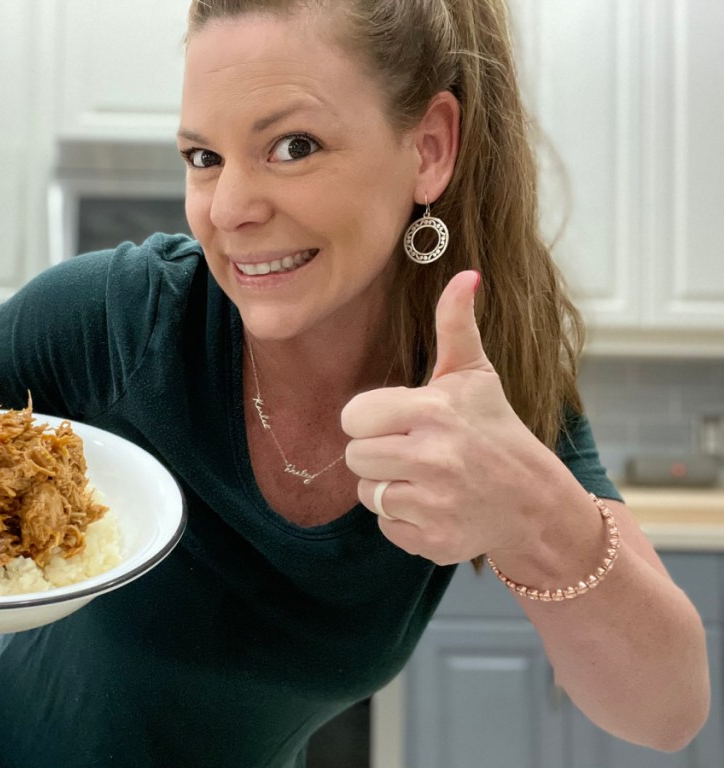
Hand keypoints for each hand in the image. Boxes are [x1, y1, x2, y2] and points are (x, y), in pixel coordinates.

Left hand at [341, 270, 556, 564]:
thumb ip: (456, 326)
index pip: (352, 417)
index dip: (369, 419)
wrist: (535, 501)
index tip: (396, 421)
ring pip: (368, 494)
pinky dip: (405, 520)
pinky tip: (435, 505)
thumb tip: (465, 275)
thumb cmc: (495, 431)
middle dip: (378, 454)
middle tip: (414, 450)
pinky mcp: (435, 541)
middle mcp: (433, 457)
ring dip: (389, 488)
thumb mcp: (475, 375)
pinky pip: (386, 527)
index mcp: (433, 411)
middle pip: (356, 457)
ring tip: (426, 478)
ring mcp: (435, 503)